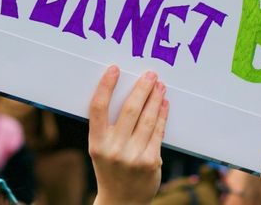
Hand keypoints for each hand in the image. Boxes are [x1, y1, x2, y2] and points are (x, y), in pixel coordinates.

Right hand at [89, 66, 168, 204]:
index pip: (98, 108)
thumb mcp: (100, 148)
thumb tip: (126, 92)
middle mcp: (113, 149)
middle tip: (150, 74)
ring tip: (159, 85)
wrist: (121, 201)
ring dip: (155, 99)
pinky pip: (158, 132)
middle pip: (129, 110)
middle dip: (141, 89)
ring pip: (147, 119)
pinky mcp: (151, 162)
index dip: (106, 86)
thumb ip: (108, 126)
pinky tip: (164, 104)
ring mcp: (133, 157)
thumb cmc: (110, 167)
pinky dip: (162, 115)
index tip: (114, 69)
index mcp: (96, 143)